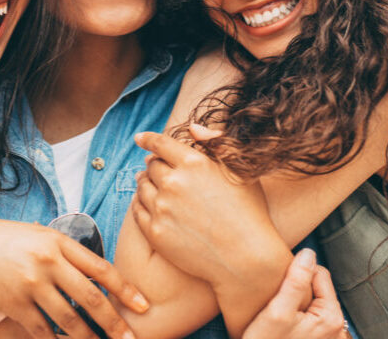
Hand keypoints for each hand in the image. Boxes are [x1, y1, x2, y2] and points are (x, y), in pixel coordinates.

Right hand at [0, 215, 147, 338]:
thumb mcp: (34, 235)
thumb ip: (62, 251)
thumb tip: (93, 273)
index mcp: (56, 241)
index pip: (100, 268)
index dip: (125, 289)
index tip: (142, 306)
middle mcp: (47, 262)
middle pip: (91, 298)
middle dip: (114, 323)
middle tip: (130, 338)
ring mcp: (30, 285)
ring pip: (70, 321)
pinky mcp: (14, 305)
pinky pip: (44, 331)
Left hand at [131, 129, 285, 292]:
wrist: (246, 259)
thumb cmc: (249, 212)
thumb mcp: (239, 171)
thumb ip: (216, 142)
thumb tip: (192, 127)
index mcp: (193, 163)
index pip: (160, 144)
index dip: (148, 139)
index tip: (140, 138)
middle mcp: (173, 182)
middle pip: (151, 165)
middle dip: (153, 163)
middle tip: (156, 167)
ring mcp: (162, 208)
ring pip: (142, 186)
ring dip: (145, 182)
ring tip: (151, 184)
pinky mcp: (155, 232)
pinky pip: (137, 210)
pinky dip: (140, 203)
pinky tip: (148, 204)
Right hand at [243, 249, 348, 338]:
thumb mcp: (277, 311)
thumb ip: (295, 281)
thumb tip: (308, 254)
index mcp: (330, 317)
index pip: (319, 273)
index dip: (297, 273)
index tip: (280, 285)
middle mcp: (336, 328)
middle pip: (318, 288)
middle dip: (298, 289)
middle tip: (279, 302)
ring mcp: (329, 336)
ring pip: (313, 302)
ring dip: (297, 302)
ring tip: (281, 313)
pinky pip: (311, 317)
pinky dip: (299, 315)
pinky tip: (285, 324)